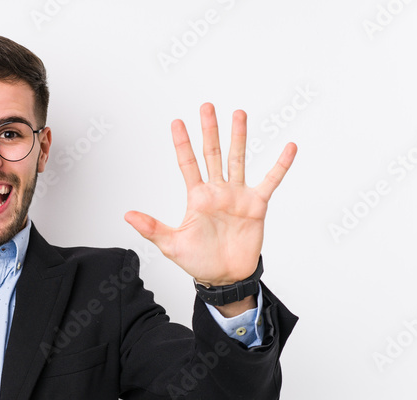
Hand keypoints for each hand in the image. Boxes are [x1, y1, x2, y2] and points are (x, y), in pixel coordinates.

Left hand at [124, 103, 295, 285]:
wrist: (225, 277)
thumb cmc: (198, 261)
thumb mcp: (171, 245)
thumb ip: (151, 228)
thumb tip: (127, 215)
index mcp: (197, 198)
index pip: (188, 164)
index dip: (182, 144)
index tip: (176, 122)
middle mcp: (217, 191)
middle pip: (213, 154)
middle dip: (210, 131)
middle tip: (207, 106)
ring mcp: (237, 196)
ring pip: (238, 160)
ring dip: (239, 137)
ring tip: (239, 114)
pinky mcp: (256, 205)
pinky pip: (270, 181)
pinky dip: (280, 165)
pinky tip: (289, 147)